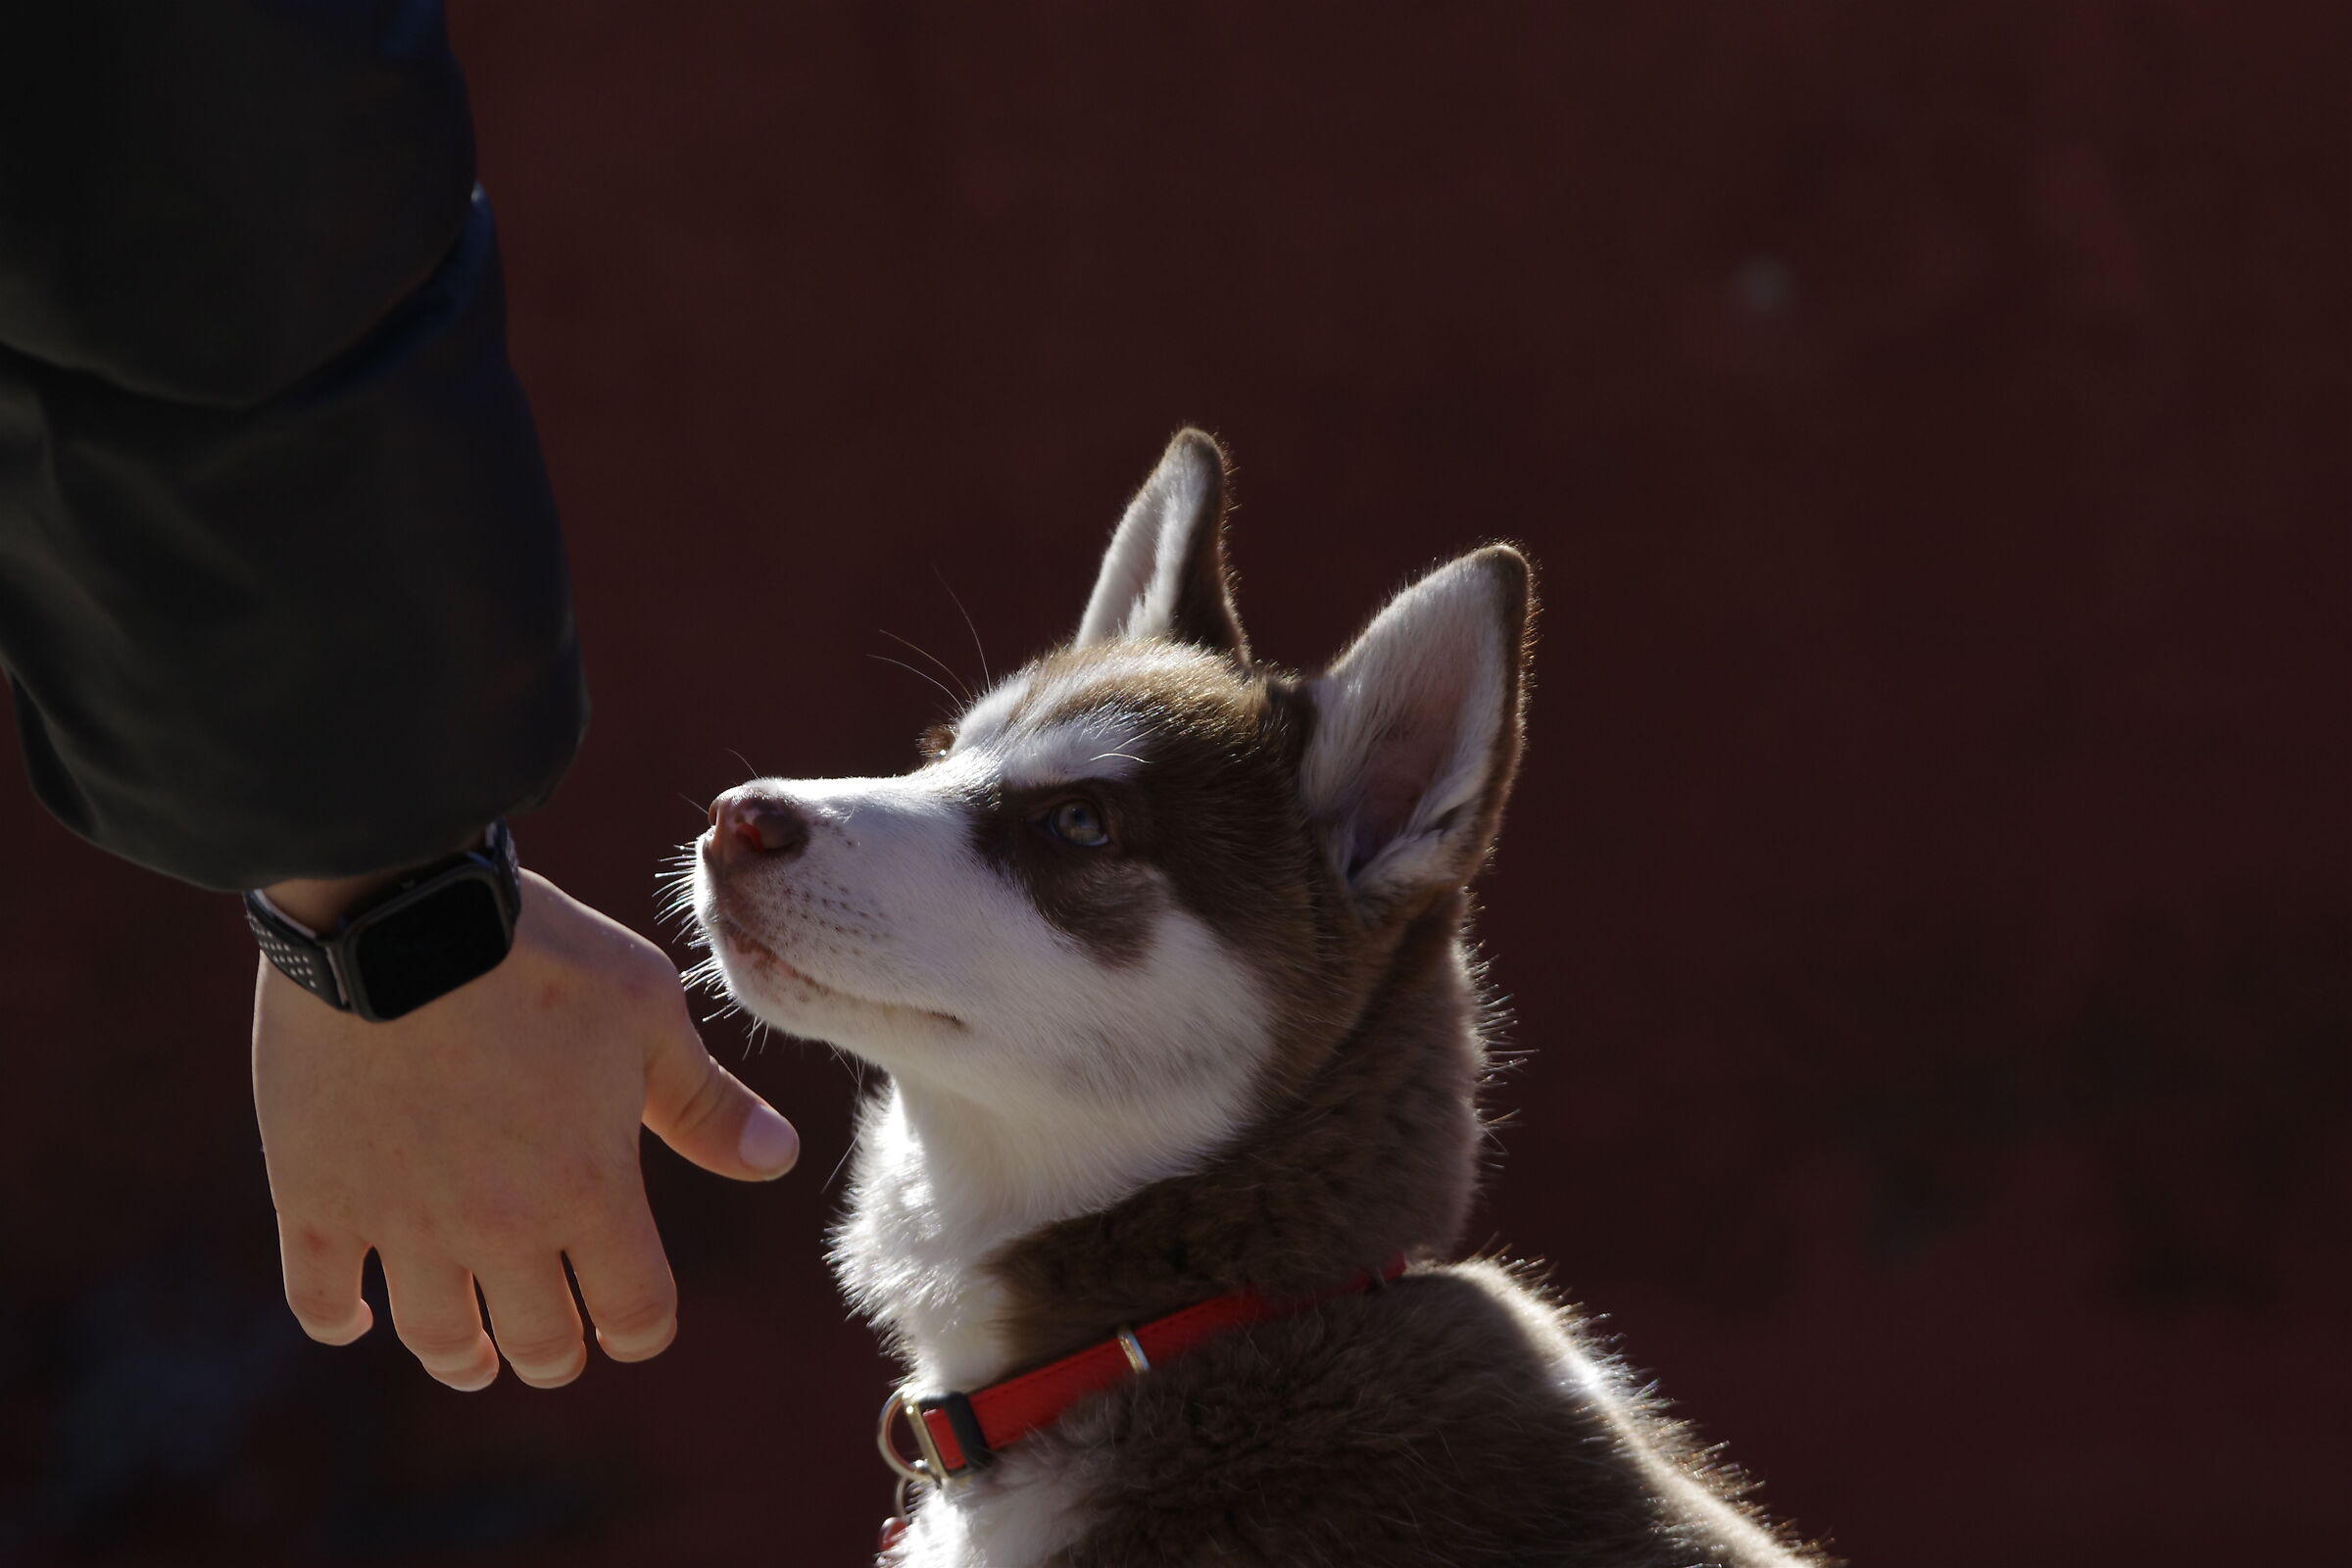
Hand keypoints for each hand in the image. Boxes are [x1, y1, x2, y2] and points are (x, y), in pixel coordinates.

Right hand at [251, 867, 797, 1389]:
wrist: (399, 914)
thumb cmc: (540, 954)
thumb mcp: (646, 1014)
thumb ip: (706, 1101)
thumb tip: (778, 1160)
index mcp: (589, 1189)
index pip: (634, 1310)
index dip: (642, 1328)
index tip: (635, 1324)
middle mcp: (497, 1226)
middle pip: (538, 1341)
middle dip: (556, 1352)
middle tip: (556, 1344)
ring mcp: (401, 1219)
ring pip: (435, 1335)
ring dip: (462, 1356)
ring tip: (473, 1355)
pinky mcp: (315, 1195)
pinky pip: (318, 1295)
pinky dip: (337, 1320)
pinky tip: (355, 1320)